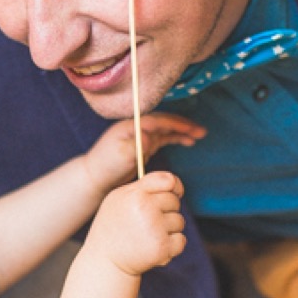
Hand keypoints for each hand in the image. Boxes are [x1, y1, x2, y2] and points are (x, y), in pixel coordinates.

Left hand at [82, 112, 204, 196]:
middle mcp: (137, 127)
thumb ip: (136, 146)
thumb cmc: (106, 166)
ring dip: (183, 130)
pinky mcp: (145, 145)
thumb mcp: (121, 156)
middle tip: (201, 130)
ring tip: (200, 134)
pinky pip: (164, 137)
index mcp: (130, 126)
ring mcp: (142, 135)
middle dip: (183, 125)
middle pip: (164, 121)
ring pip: (166, 128)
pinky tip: (188, 141)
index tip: (188, 128)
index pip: (156, 120)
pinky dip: (176, 138)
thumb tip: (151, 137)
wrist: (97, 177)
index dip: (173, 123)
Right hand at [87, 171, 186, 275]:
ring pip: (180, 222)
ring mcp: (155, 229)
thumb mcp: (119, 199)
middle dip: (167, 211)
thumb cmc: (113, 226)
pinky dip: (172, 246)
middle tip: (149, 222)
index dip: (176, 186)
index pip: (168, 180)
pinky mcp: (162, 248)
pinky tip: (155, 247)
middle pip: (175, 202)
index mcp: (135, 194)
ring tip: (148, 236)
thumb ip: (142, 187)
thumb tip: (172, 183)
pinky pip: (181, 241)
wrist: (105, 261)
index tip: (176, 193)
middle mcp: (146, 209)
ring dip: (169, 229)